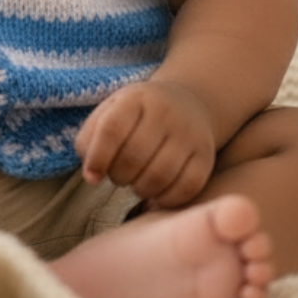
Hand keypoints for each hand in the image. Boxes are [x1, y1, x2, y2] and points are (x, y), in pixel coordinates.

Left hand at [74, 80, 216, 208]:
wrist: (188, 104)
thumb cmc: (138, 115)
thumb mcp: (111, 112)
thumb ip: (91, 138)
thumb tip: (91, 175)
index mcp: (135, 98)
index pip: (111, 129)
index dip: (98, 158)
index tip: (92, 177)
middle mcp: (165, 112)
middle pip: (134, 157)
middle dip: (119, 176)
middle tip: (118, 176)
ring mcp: (189, 134)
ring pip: (160, 176)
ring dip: (140, 189)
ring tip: (135, 183)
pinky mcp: (206, 156)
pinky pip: (186, 188)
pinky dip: (166, 199)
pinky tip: (156, 195)